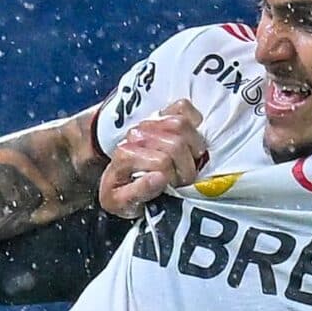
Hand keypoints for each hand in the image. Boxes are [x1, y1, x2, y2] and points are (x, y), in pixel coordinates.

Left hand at [98, 100, 210, 216]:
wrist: (118, 177)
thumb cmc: (122, 193)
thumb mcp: (123, 203)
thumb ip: (139, 192)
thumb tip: (160, 178)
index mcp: (124, 156)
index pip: (163, 163)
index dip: (175, 178)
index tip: (175, 187)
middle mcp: (135, 135)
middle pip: (176, 144)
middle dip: (186, 166)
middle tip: (184, 178)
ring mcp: (147, 123)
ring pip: (180, 124)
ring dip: (192, 145)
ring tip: (189, 160)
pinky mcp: (160, 114)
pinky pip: (183, 107)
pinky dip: (193, 121)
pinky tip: (190, 139)